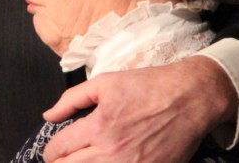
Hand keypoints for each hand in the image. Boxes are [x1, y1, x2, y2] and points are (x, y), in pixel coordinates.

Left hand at [42, 56, 235, 162]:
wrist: (189, 99)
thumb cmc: (148, 87)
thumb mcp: (105, 83)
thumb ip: (71, 99)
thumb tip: (49, 115)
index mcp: (98, 126)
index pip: (59, 149)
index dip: (50, 151)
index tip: (52, 151)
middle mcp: (112, 152)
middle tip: (59, 161)